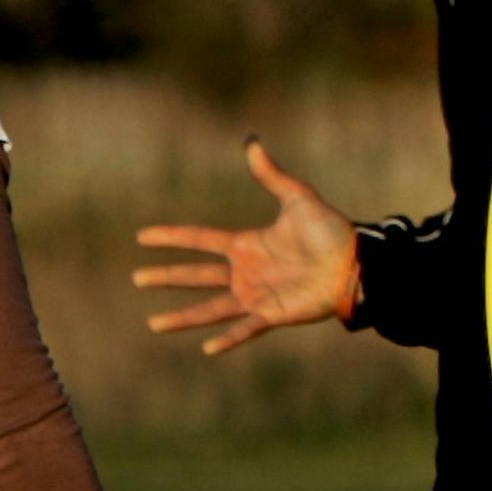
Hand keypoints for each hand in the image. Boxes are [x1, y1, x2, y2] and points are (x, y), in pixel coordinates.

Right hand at [134, 140, 356, 354]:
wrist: (354, 263)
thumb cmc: (329, 230)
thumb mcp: (297, 198)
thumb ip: (272, 175)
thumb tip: (251, 141)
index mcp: (245, 244)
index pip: (199, 240)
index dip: (171, 238)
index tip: (142, 237)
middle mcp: (245, 272)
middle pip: (195, 275)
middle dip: (166, 277)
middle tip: (137, 278)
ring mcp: (256, 296)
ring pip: (210, 309)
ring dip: (182, 317)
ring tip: (153, 324)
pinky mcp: (272, 315)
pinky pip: (244, 330)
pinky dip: (227, 340)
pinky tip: (206, 349)